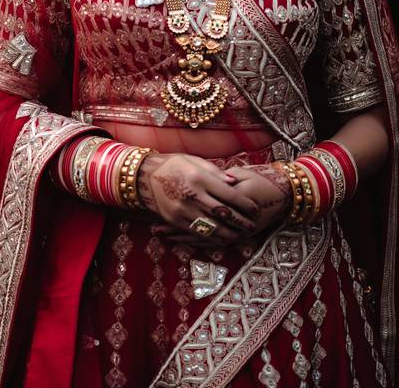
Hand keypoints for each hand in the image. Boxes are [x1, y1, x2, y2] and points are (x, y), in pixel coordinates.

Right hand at [136, 152, 259, 246]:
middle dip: (241, 222)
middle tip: (252, 225)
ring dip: (229, 233)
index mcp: (199, 178)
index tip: (255, 209)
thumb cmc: (172, 164)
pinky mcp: (175, 220)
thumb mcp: (194, 160)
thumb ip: (216, 172)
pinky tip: (222, 238)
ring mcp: (183, 210)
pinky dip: (212, 237)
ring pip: (212, 227)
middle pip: (223, 214)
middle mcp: (192, 195)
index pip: (229, 195)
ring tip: (240, 235)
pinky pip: (198, 233)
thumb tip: (234, 182)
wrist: (143, 176)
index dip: (245, 204)